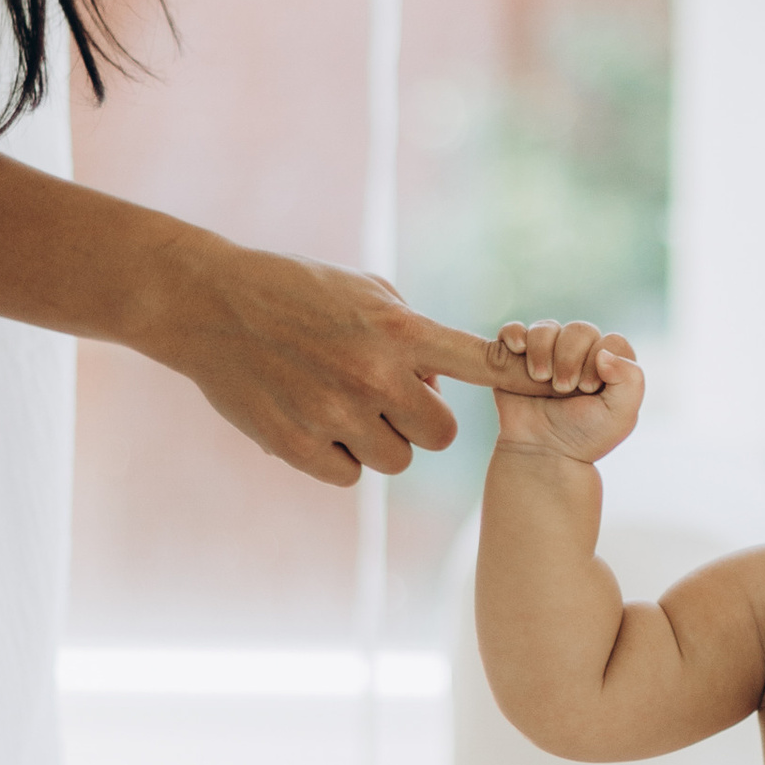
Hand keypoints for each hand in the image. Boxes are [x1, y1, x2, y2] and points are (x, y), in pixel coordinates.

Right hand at [143, 243, 515, 487]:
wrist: (209, 304)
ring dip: (378, 440)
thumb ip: (410, 332)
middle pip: (441, 436)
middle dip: (422, 421)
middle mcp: (374, 378)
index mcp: (398, 331)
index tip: (555, 392)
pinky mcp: (298, 446)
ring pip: (394, 459)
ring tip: (341, 404)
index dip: (522, 382)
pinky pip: (347, 475)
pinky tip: (313, 422)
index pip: (482, 364)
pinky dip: (337, 458)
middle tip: (387, 397)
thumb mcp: (363, 291)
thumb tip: (439, 378)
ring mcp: (335, 416)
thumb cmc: (292, 289)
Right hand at [490, 319, 644, 465]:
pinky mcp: (517, 358)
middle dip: (570, 357)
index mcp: (610, 366)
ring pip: (547, 328)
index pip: (611, 341)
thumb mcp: (620, 415)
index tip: (588, 389)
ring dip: (543, 349)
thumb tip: (604, 351)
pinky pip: (514, 330)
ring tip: (540, 378)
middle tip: (562, 388)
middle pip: (579, 330)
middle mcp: (580, 355)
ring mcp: (548, 354)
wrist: (541, 454)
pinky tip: (518, 349)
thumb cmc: (583, 436)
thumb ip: (631, 380)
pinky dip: (514, 334)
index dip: (599, 358)